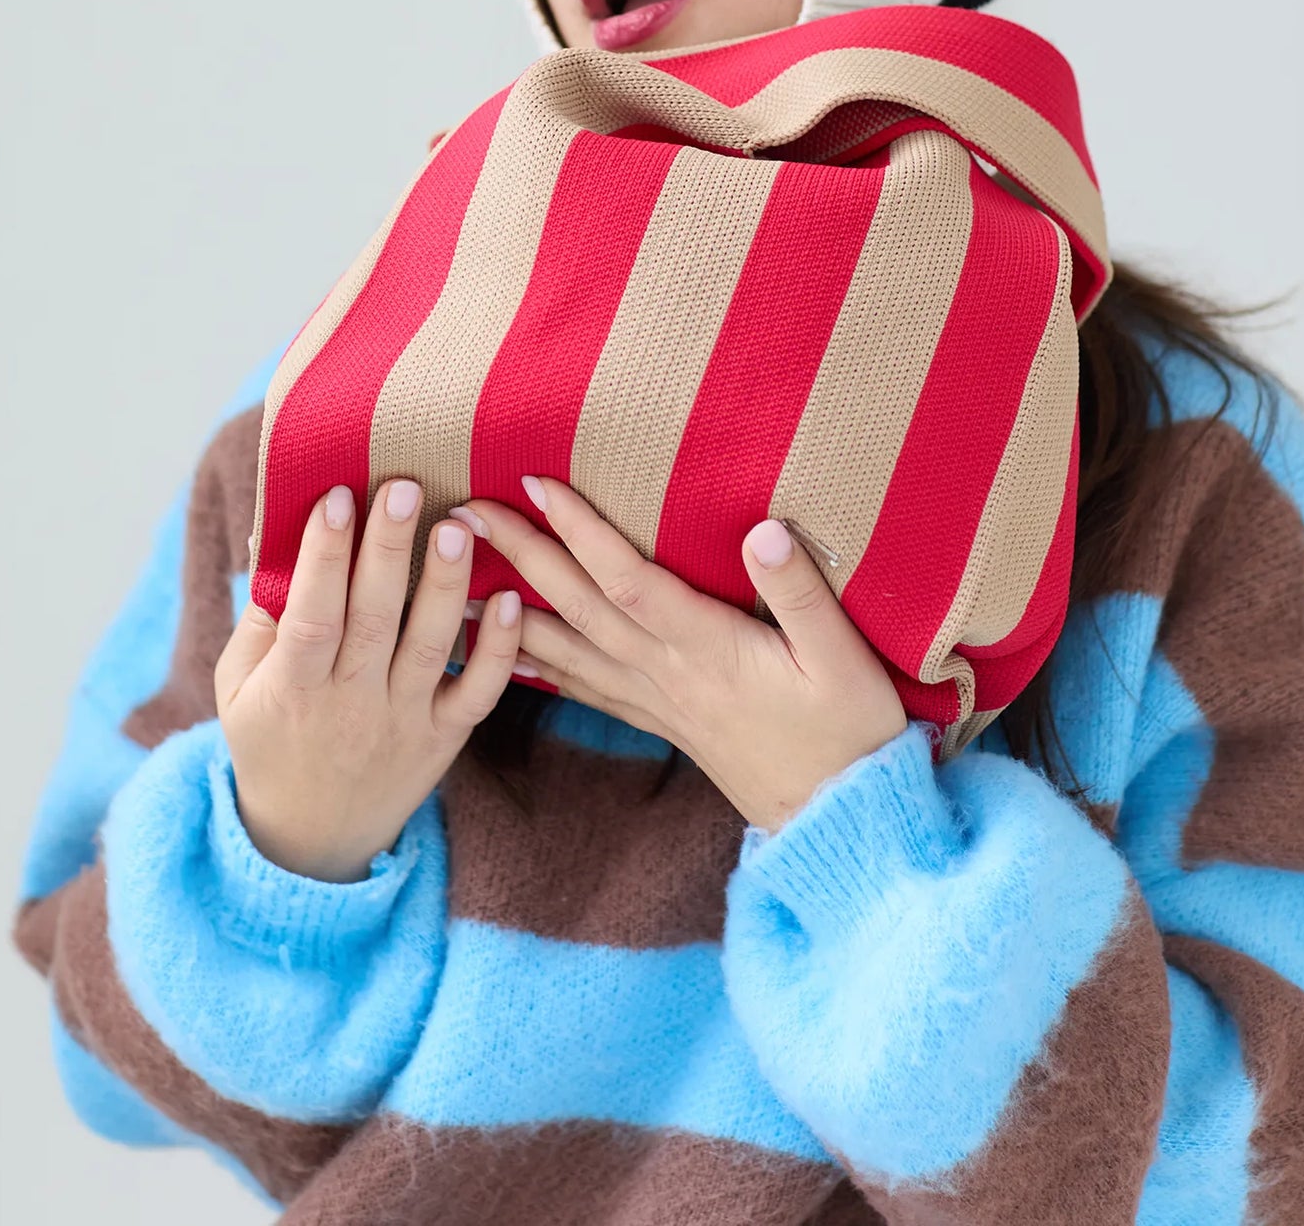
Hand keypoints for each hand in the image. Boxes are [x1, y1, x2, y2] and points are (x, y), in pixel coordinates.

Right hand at [214, 478, 523, 880]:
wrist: (312, 839)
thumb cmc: (271, 737)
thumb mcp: (238, 687)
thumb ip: (261, 618)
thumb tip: (275, 537)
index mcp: (293, 690)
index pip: (310, 618)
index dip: (323, 558)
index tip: (337, 496)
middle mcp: (351, 705)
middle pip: (373, 621)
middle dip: (388, 550)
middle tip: (405, 487)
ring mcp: (403, 721)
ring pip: (429, 648)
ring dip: (445, 586)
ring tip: (457, 526)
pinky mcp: (445, 737)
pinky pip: (477, 691)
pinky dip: (498, 648)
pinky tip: (511, 597)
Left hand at [447, 478, 907, 833]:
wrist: (841, 819)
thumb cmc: (849, 731)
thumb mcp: (844, 660)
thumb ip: (801, 594)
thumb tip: (763, 529)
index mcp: (707, 648)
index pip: (628, 580)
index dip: (580, 531)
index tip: (534, 484)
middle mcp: (667, 672)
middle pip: (578, 606)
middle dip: (518, 555)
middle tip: (463, 511)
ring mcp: (657, 700)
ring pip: (568, 647)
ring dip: (508, 608)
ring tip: (453, 578)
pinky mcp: (659, 720)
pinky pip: (584, 688)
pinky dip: (538, 665)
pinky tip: (503, 651)